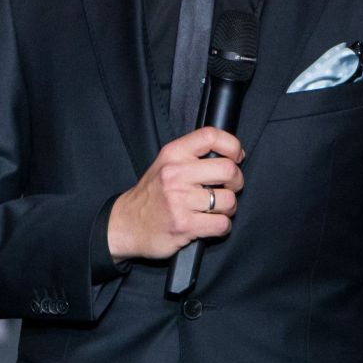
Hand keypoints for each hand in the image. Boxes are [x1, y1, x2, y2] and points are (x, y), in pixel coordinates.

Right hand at [106, 127, 244, 260]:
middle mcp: (175, 174)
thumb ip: (192, 156)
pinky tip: (209, 224)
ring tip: (215, 210)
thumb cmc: (150, 195)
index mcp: (172, 154)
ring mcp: (179, 200)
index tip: (235, 157)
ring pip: (228, 200)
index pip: (211, 136)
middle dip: (236, 182)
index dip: (232, 146)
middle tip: (228, 188)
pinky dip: (222, 227)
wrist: (125, 225)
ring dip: (228, 208)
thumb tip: (232, 154)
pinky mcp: (184, 224)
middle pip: (228, 170)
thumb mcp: (164, 164)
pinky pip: (222, 224)